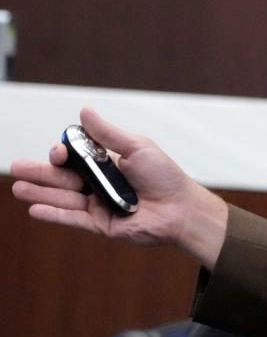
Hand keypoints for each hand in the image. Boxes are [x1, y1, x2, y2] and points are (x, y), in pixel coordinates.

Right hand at [10, 107, 226, 268]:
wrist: (180, 208)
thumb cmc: (164, 175)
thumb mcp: (136, 147)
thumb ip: (107, 134)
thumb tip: (85, 111)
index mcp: (108, 163)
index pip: (76, 157)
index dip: (64, 153)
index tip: (59, 151)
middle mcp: (100, 184)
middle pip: (64, 177)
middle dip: (40, 173)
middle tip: (17, 168)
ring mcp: (98, 205)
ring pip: (64, 197)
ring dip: (40, 193)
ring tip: (19, 189)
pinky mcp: (100, 224)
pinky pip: (72, 219)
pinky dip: (53, 213)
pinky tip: (35, 209)